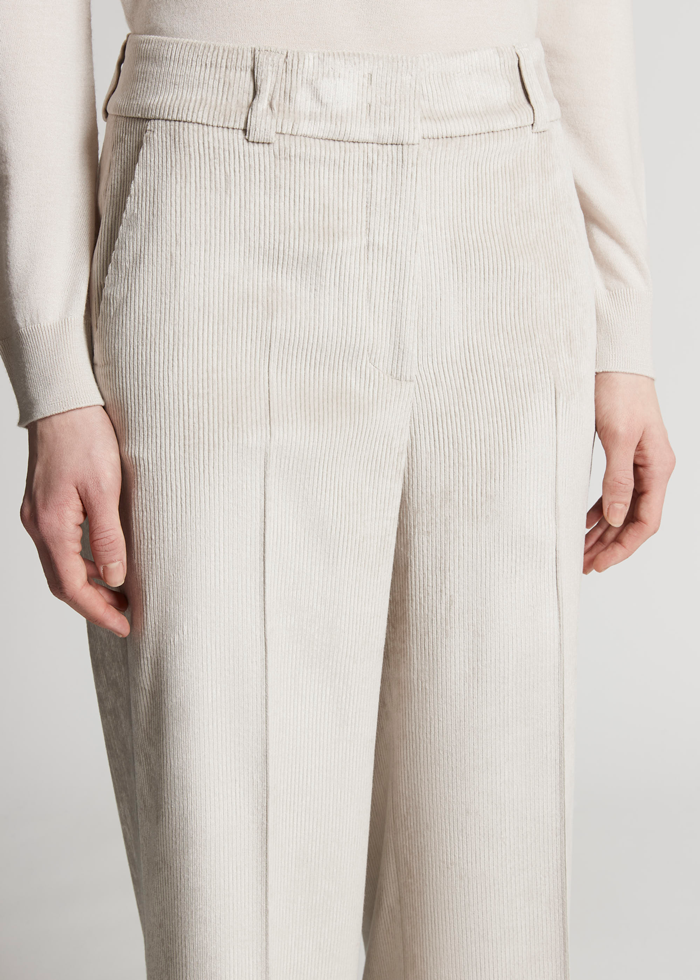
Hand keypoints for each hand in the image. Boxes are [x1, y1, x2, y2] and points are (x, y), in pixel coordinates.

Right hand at [20, 406, 129, 636]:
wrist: (62, 402)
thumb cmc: (85, 437)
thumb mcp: (105, 489)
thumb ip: (109, 537)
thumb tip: (116, 578)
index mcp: (51, 526)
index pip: (72, 586)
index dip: (98, 611)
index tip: (125, 626)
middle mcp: (37, 525)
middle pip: (62, 581)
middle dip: (93, 604)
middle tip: (126, 617)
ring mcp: (37, 516)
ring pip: (60, 565)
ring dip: (89, 585)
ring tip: (121, 595)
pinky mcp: (44, 505)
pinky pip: (60, 547)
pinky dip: (82, 563)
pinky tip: (105, 563)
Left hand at [584, 372, 674, 573]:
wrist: (614, 360)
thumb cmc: (619, 391)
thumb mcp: (618, 437)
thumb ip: (618, 479)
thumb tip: (613, 518)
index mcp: (658, 468)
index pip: (646, 521)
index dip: (624, 546)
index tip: (601, 563)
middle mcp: (653, 470)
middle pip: (633, 520)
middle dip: (610, 545)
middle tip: (583, 565)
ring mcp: (640, 464)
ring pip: (622, 509)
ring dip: (602, 531)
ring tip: (580, 550)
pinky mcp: (624, 455)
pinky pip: (614, 493)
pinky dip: (598, 510)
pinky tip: (583, 521)